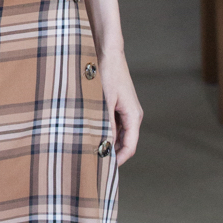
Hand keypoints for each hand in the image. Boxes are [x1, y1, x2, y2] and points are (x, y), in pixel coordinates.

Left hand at [97, 48, 141, 164]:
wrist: (107, 52)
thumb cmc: (106, 73)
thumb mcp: (103, 100)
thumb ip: (104, 123)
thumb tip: (101, 144)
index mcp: (133, 116)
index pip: (129, 147)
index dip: (118, 161)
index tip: (104, 170)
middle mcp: (132, 115)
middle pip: (124, 143)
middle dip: (111, 154)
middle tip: (94, 164)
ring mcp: (125, 111)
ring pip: (117, 135)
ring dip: (106, 142)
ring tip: (89, 152)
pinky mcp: (117, 105)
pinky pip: (112, 125)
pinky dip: (103, 132)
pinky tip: (89, 135)